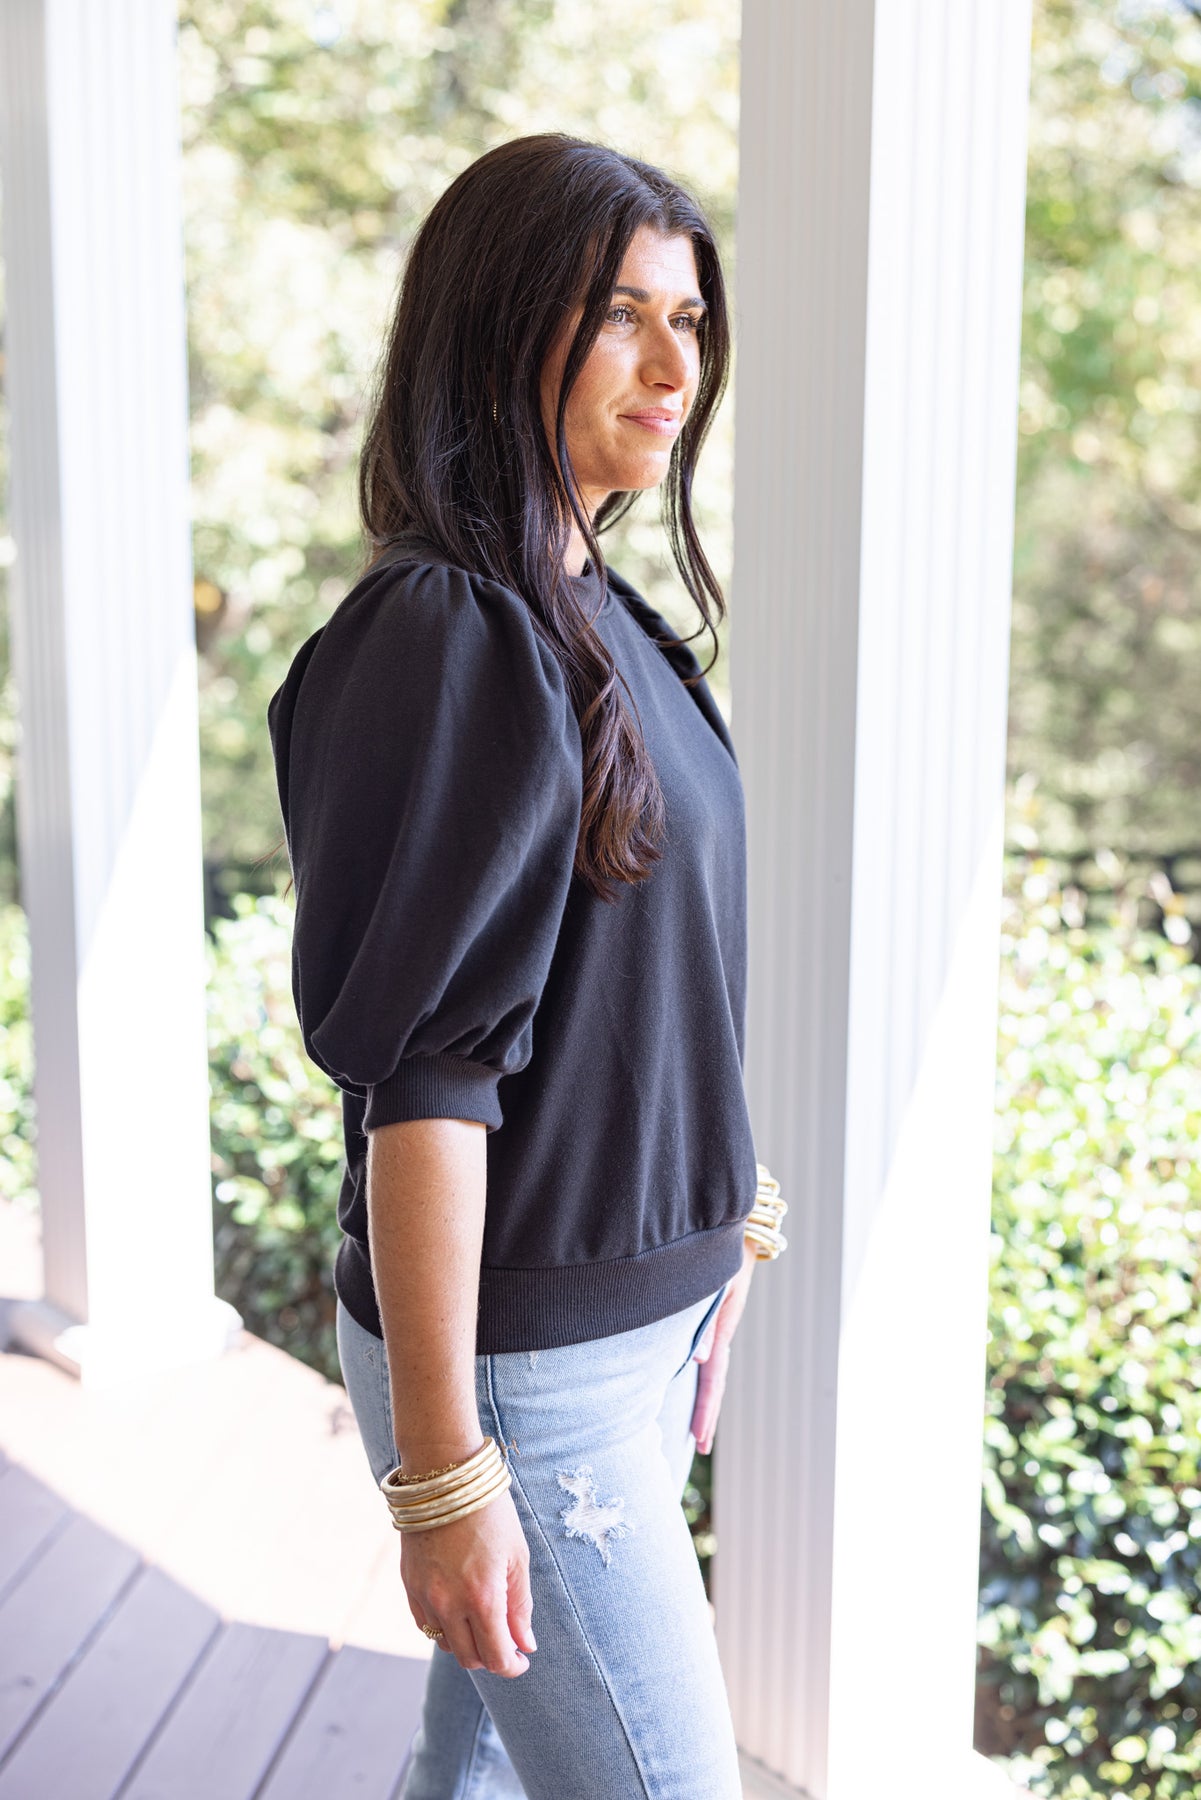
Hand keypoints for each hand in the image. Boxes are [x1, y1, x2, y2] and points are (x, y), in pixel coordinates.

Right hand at [400, 1486, 536, 1677]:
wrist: (445, 1477)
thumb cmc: (490, 1512)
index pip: (496, 1657)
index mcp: (483, 1597)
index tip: (522, 1659)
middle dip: (491, 1657)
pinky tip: (458, 1609)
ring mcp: (425, 1596)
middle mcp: (449, 1603)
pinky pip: (426, 1624)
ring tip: (483, 1621)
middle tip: (507, 1642)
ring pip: (445, 1644)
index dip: (512, 1665)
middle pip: (469, 1658)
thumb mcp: (517, 1556)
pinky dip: (444, 1627)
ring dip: (466, 1643)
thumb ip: (520, 1606)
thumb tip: (525, 1644)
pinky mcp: (409, 1585)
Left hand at [689, 1241, 757, 1453]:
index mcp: (721, 1325)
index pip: (714, 1377)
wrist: (733, 1219)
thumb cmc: (720, 1245)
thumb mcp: (716, 1279)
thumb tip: (698, 1361)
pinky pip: (703, 1346)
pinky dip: (698, 1369)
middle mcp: (719, 1328)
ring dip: (702, 1395)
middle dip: (707, 1413)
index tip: (700, 1439)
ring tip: (693, 1425)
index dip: (707, 1409)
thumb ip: (705, 1317)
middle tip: (699, 1447)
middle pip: (714, 1378)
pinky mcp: (709, 1310)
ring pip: (709, 1365)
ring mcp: (716, 1320)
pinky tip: (689, 1377)